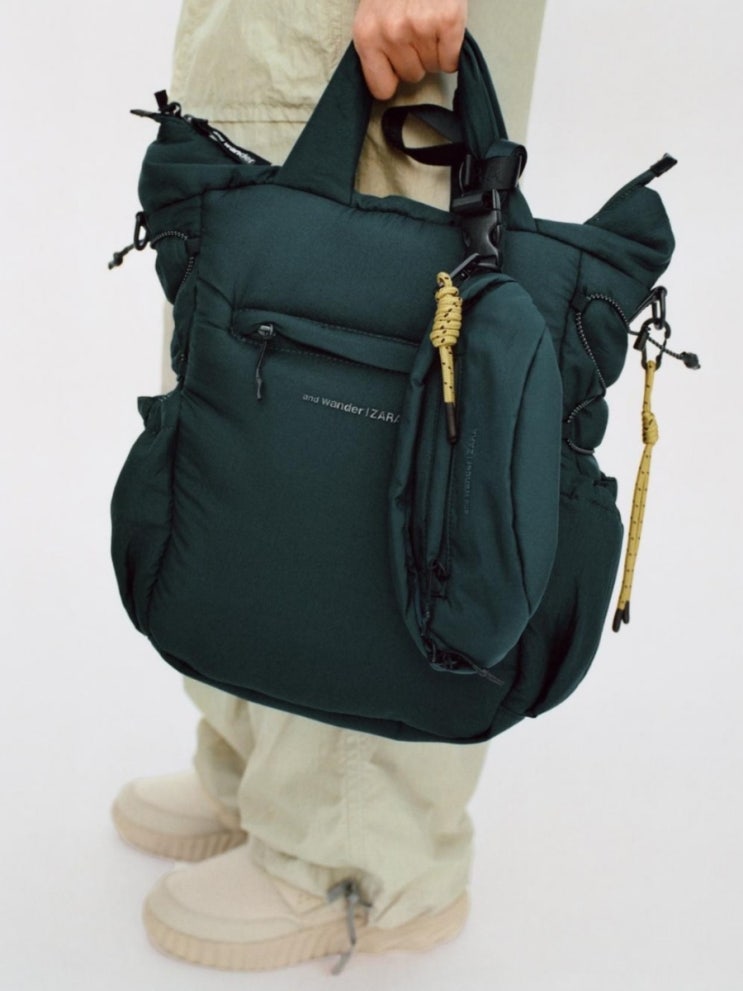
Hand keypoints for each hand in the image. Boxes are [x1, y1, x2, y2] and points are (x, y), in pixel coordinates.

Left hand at [353, 0, 467, 99]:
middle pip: (412, 76)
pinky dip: (453, 49)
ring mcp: (420, 27)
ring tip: (430, 22)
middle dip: (417, 57)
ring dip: (435, 50)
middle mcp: (391, 33)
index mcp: (366, 34)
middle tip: (417, 28)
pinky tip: (445, 27)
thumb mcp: (373, 10)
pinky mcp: (448, 20)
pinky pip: (452, 60)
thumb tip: (387, 77)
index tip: (397, 66)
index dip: (393, 77)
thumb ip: (376, 43)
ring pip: (433, 68)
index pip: (381, 88)